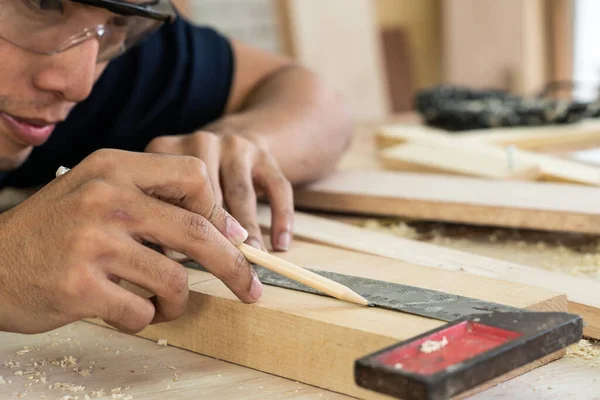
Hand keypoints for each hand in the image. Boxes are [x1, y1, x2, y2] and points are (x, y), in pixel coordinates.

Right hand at [0, 149, 262, 334]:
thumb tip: (224, 231)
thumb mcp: (97, 192)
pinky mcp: (79, 287)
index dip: (219, 212)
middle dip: (234, 266)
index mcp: (114, 167)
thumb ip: (153, 202)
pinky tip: (125, 310)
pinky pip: (141, 311)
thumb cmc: (54, 231)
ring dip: (177, 300)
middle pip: (197, 232)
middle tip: (250, 287)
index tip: (232, 237)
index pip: (193, 177)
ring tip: (162, 302)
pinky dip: (144, 317)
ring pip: (173, 279)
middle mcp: (105, 198)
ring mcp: (91, 243)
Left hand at [146, 131, 293, 251]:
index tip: (182, 256)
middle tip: (221, 265)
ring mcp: (235, 145)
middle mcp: (202, 142)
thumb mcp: (165, 183)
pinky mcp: (264, 154)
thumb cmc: (188, 178)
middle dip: (216, 233)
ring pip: (242, 193)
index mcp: (167, 149)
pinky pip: (277, 186)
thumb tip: (171, 257)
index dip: (177, 225)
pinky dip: (281, 216)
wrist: (231, 138)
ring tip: (252, 256)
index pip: (169, 190)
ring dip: (248, 230)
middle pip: (207, 192)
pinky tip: (281, 243)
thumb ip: (163, 212)